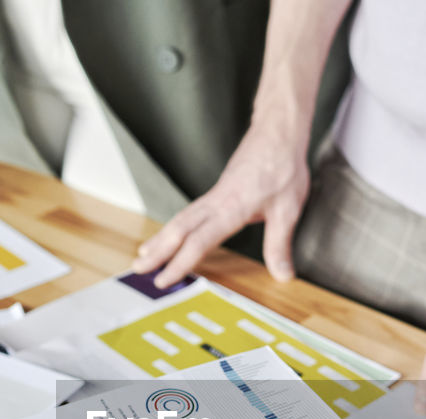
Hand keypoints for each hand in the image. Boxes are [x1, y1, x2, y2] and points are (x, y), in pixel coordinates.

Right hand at [131, 122, 309, 287]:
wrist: (279, 130)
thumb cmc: (283, 165)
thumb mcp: (288, 210)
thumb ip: (279, 244)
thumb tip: (282, 276)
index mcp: (231, 208)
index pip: (199, 241)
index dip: (180, 263)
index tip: (164, 280)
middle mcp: (216, 201)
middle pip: (178, 229)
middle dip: (157, 251)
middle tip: (137, 270)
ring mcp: (214, 195)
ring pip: (180, 219)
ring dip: (160, 239)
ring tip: (144, 255)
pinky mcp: (217, 191)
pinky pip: (190, 212)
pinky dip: (174, 227)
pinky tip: (171, 235)